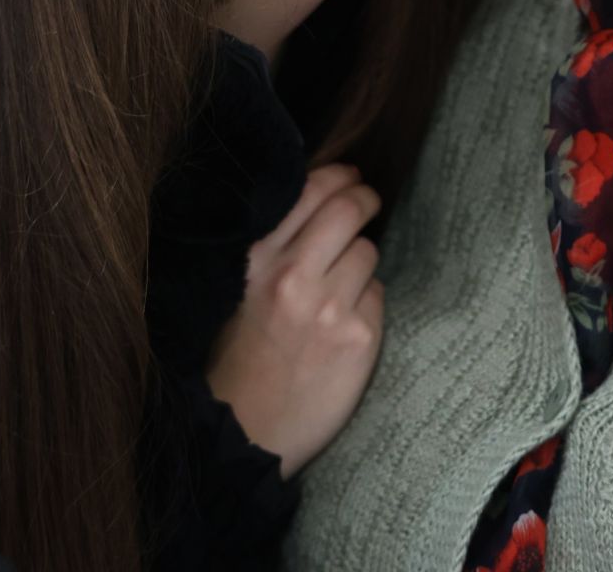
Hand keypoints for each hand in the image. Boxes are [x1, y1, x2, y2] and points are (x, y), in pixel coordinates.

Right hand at [205, 163, 384, 476]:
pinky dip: (367, 304)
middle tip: (367, 202)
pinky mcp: (359, 338)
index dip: (338, 176)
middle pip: (349, 208)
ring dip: (361, 261)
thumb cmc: (235, 362)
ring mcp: (329, 306)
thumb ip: (271, 249)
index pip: (310, 190)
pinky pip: (377, 297)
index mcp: (255, 258)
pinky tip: (344, 326)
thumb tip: (316, 201)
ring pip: (368, 251)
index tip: (348, 177)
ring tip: (340, 287)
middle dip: (364, 199)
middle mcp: (292, 275)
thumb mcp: (235, 292)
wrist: (241, 435)